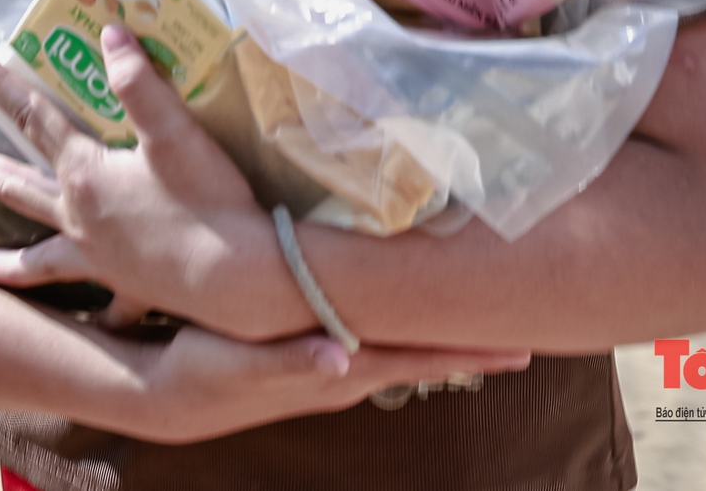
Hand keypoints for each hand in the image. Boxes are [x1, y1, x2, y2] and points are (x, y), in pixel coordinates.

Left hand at [0, 27, 303, 338]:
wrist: (239, 278)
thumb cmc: (207, 200)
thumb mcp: (173, 131)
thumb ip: (138, 82)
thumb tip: (110, 32)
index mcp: (85, 174)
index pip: (33, 118)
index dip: (1, 85)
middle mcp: (80, 218)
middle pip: (18, 185)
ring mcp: (100, 260)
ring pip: (43, 256)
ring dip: (12, 260)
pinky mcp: (130, 288)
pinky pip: (105, 304)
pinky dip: (98, 312)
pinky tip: (96, 321)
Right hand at [110, 326, 530, 445]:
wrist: (172, 395)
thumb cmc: (205, 371)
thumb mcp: (239, 363)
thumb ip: (290, 361)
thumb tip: (343, 359)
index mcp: (341, 369)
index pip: (421, 361)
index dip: (471, 353)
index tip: (523, 345)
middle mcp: (348, 372)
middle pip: (426, 357)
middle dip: (476, 344)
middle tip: (532, 325)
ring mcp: (334, 367)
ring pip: (405, 348)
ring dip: (445, 336)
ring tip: (486, 318)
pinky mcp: (315, 354)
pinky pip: (379, 339)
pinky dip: (408, 326)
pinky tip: (412, 310)